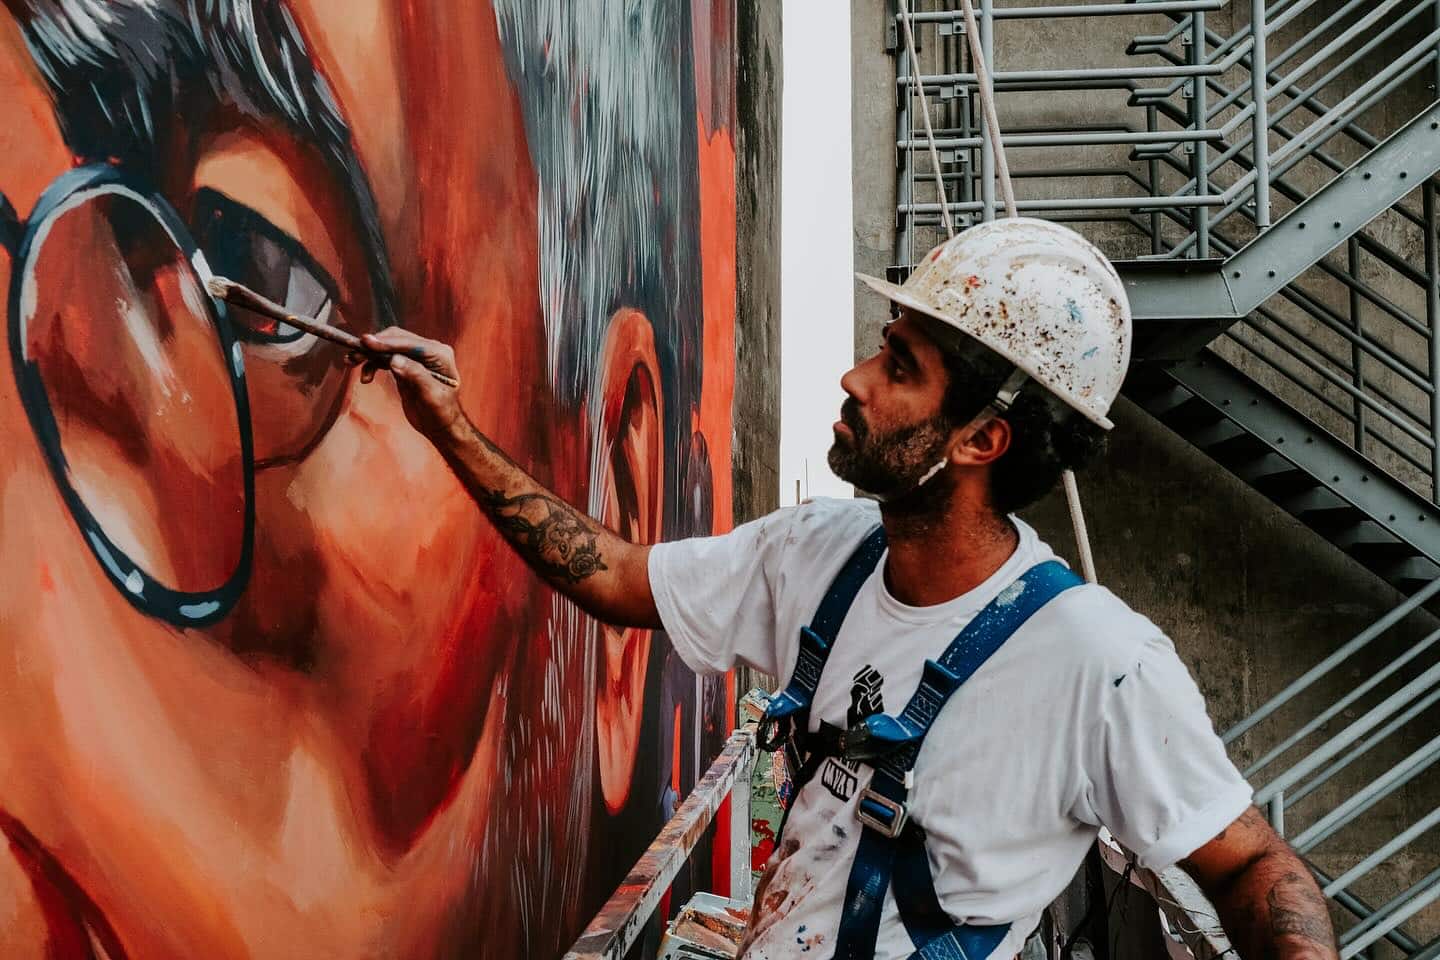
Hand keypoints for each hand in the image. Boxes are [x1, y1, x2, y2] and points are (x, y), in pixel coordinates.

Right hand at [350, 328, 464, 440]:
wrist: (440, 426)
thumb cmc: (442, 413)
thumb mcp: (431, 396)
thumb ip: (415, 375)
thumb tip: (395, 359)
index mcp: (440, 354)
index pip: (409, 343)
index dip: (387, 342)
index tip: (365, 342)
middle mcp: (429, 351)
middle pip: (396, 339)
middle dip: (373, 346)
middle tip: (353, 355)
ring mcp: (416, 357)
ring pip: (388, 348)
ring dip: (369, 354)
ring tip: (351, 362)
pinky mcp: (405, 365)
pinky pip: (385, 358)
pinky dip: (373, 364)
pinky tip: (366, 377)